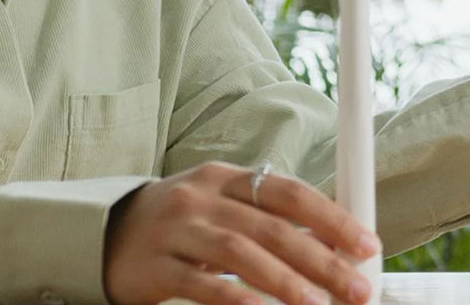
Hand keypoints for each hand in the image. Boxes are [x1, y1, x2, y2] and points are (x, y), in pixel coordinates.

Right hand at [103, 161, 380, 304]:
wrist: (103, 234)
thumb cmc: (178, 224)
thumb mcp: (220, 207)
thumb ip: (267, 220)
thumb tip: (330, 248)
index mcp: (226, 178)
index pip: (289, 192)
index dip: (332, 218)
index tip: (366, 245)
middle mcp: (202, 198)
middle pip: (272, 226)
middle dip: (321, 259)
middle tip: (355, 286)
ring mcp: (176, 231)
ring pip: (241, 254)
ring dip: (286, 282)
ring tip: (319, 304)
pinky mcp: (154, 267)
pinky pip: (201, 286)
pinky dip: (237, 300)